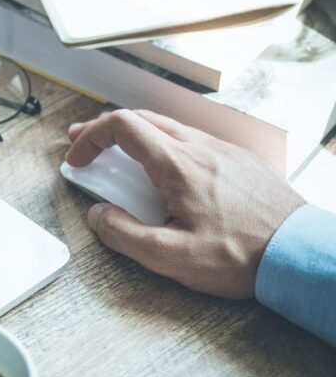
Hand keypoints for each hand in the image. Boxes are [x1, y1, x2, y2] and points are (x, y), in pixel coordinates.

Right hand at [65, 109, 304, 297]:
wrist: (300, 253)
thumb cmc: (242, 256)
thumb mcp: (170, 257)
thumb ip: (123, 234)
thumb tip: (98, 216)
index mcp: (176, 165)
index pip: (122, 126)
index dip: (91, 137)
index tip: (77, 158)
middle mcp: (199, 148)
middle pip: (142, 119)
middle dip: (105, 130)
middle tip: (84, 146)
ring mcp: (222, 151)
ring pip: (168, 128)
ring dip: (135, 137)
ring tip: (119, 158)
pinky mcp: (238, 162)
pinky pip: (192, 141)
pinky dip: (164, 146)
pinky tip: (163, 171)